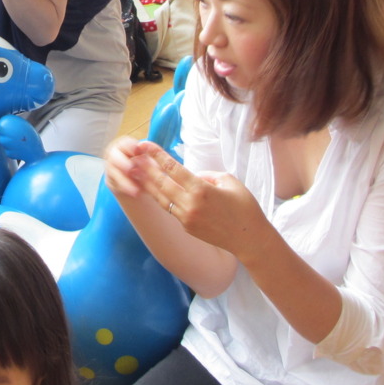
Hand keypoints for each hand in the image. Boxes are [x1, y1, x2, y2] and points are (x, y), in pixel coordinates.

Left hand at [104, 136, 268, 258]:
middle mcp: (190, 204)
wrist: (249, 239)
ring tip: (135, 172)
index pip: (173, 168)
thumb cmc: (244, 207)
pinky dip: (161, 198)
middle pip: (161, 182)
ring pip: (161, 198)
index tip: (146, 145)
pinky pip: (171, 209)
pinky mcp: (187, 227)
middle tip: (134, 156)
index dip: (157, 155)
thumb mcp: (229, 182)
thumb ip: (207, 175)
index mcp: (201, 189)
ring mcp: (186, 218)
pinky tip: (152, 189)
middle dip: (146, 168)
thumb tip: (193, 175)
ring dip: (147, 184)